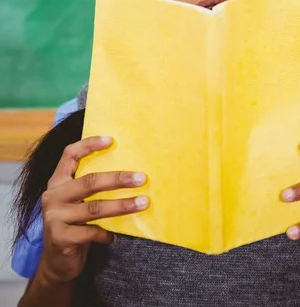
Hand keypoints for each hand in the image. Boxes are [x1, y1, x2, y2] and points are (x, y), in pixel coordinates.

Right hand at [38, 136, 148, 284]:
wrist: (57, 264)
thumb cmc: (74, 226)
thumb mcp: (77, 203)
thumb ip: (90, 189)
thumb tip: (129, 174)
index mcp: (57, 182)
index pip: (69, 155)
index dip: (88, 145)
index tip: (111, 140)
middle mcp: (53, 196)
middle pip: (89, 181)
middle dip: (118, 179)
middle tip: (141, 178)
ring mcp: (54, 217)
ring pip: (95, 207)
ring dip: (122, 205)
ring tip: (143, 203)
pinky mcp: (60, 238)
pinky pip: (91, 232)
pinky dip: (107, 234)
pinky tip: (116, 236)